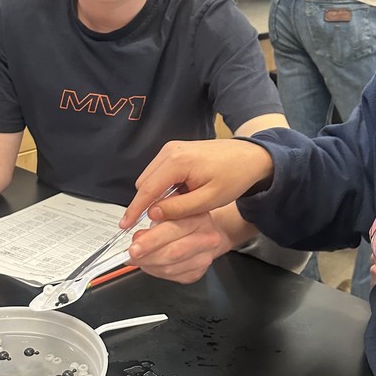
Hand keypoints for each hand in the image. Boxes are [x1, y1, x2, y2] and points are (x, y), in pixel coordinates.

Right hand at [122, 139, 273, 227]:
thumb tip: (152, 213)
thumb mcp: (208, 200)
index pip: (147, 189)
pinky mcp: (175, 151)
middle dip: (145, 204)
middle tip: (154, 224)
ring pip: (150, 178)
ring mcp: (171, 149)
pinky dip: (163, 188)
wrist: (251, 156)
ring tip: (174, 211)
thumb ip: (179, 208)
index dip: (134, 210)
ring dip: (156, 196)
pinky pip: (159, 173)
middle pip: (144, 183)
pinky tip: (178, 198)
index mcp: (176, 161)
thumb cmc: (234, 178)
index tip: (124, 226)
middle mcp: (169, 151)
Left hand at [128, 212, 229, 283]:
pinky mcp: (198, 272)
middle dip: (148, 254)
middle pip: (173, 252)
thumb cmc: (183, 219)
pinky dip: (155, 271)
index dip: (152, 238)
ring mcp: (204, 257)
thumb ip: (153, 221)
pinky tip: (150, 263)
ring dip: (149, 264)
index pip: (174, 229)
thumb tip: (137, 236)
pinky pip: (172, 276)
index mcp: (199, 216)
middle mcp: (206, 238)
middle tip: (132, 253)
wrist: (203, 232)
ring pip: (171, 267)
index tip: (135, 242)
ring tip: (138, 257)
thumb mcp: (168, 210)